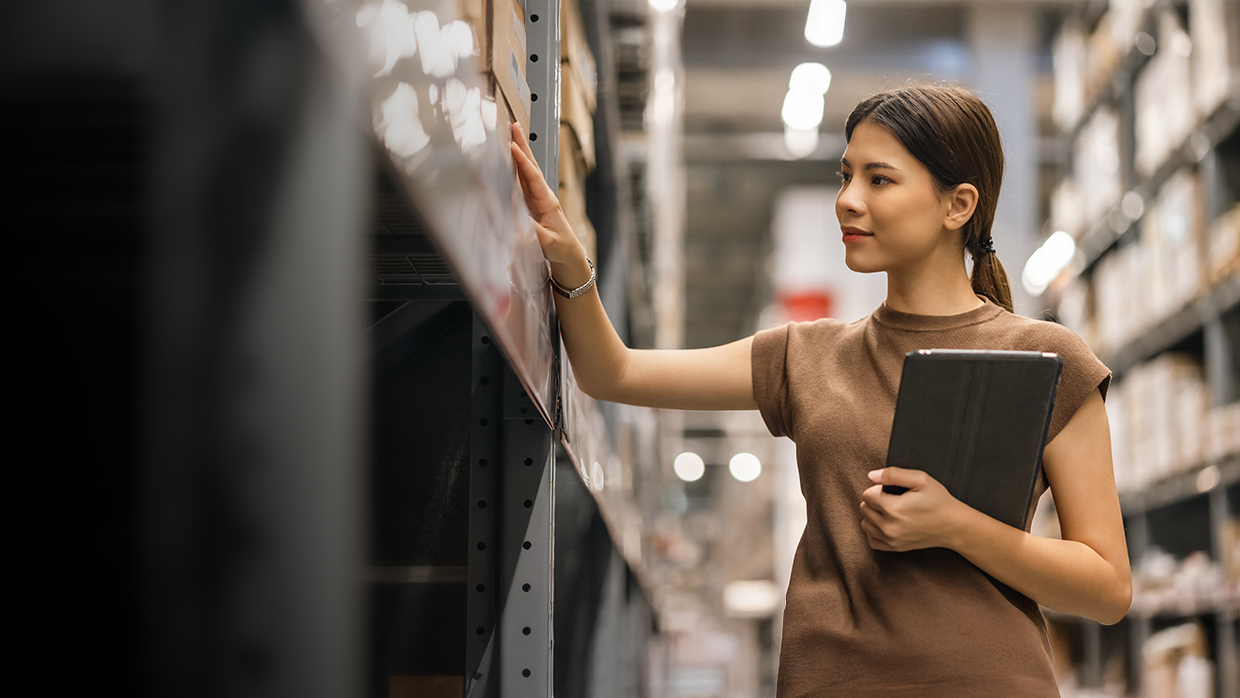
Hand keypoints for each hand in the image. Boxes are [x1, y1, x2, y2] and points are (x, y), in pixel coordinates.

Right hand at [509, 123, 584, 267]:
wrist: (568, 254)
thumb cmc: (561, 248)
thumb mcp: (548, 242)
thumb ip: (534, 233)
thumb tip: (518, 224)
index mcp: (547, 202)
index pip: (532, 177)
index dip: (521, 162)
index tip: (512, 147)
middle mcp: (543, 196)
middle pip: (531, 166)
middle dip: (522, 145)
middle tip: (514, 126)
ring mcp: (537, 198)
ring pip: (526, 171)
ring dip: (519, 153)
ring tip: (512, 136)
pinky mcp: (532, 203)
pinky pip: (522, 181)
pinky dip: (516, 167)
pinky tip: (510, 160)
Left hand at [859, 467, 968, 551]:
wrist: (953, 525)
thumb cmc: (938, 501)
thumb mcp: (920, 479)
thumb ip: (893, 474)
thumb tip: (872, 475)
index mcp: (893, 508)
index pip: (867, 495)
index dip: (878, 488)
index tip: (892, 490)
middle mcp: (889, 526)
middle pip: (864, 508)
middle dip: (875, 501)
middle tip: (893, 499)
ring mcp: (891, 539)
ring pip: (865, 523)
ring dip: (873, 515)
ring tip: (889, 510)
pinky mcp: (894, 548)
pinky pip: (871, 540)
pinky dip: (875, 531)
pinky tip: (886, 523)